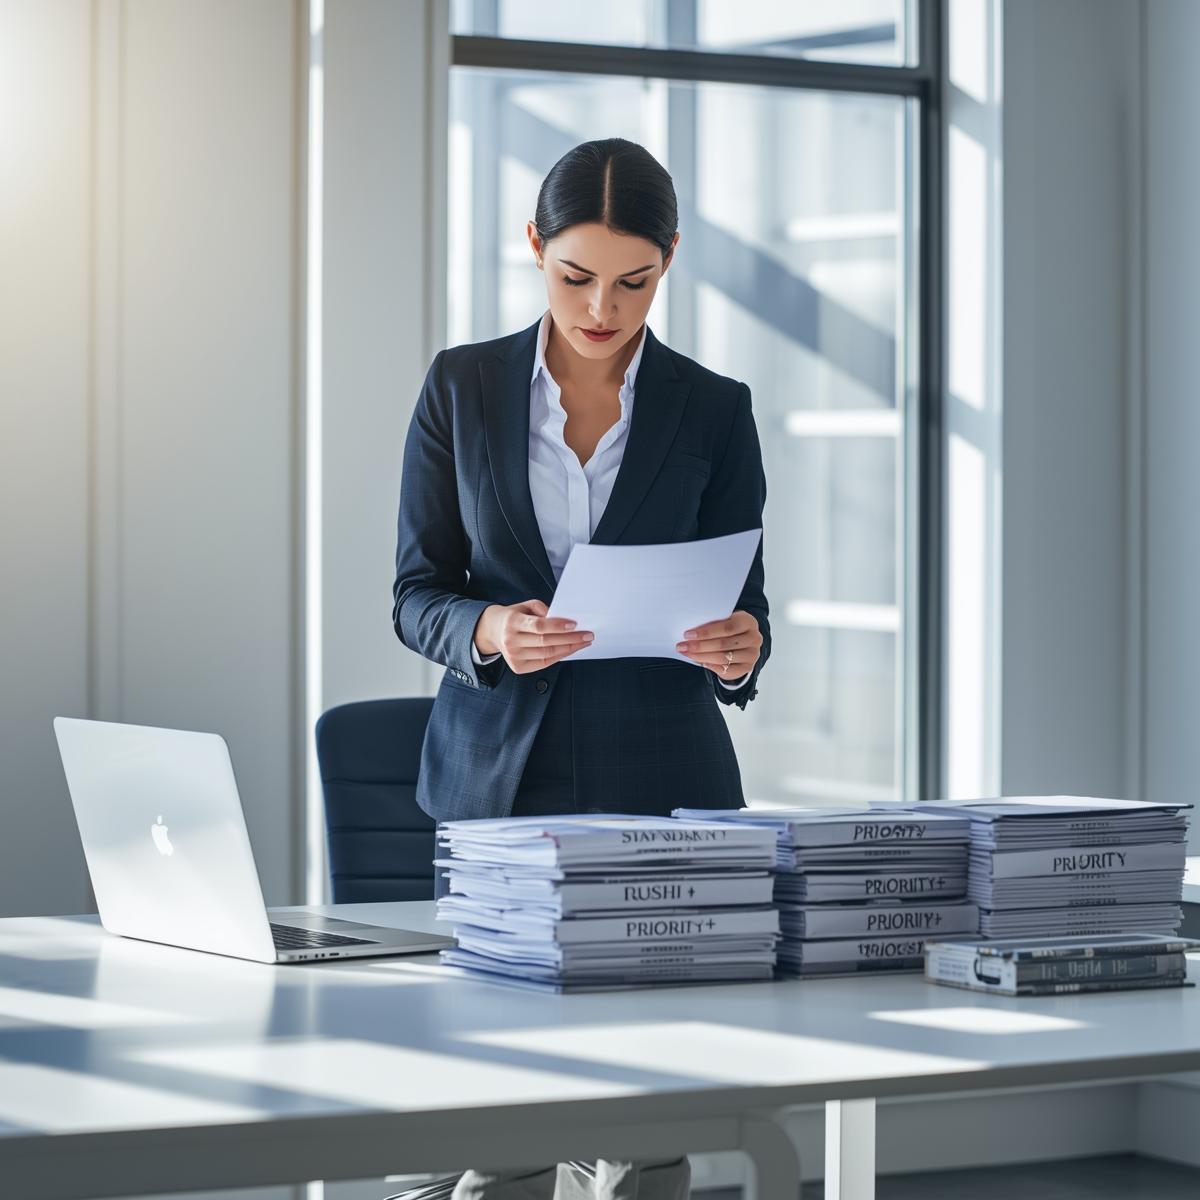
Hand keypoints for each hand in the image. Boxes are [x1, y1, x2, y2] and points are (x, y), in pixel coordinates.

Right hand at [474, 600, 592, 674]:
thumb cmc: (514, 617)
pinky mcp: (518, 667)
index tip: (575, 624)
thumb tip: (564, 621)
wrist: (493, 631)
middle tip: (588, 635)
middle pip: (546, 642)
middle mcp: (511, 640)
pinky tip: (570, 649)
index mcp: (512, 621)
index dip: (558, 626)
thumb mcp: (526, 605)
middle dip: (570, 639)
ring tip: (583, 642)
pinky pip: (544, 662)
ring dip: (569, 648)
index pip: (538, 626)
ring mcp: (513, 656)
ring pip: (547, 654)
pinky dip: (560, 656)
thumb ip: (544, 610)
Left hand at [676, 610, 761, 680]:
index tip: (688, 634)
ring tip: (686, 653)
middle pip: (723, 644)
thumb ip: (712, 623)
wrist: (743, 640)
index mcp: (748, 622)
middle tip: (682, 646)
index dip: (706, 632)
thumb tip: (690, 632)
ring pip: (722, 658)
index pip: (727, 627)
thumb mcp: (724, 620)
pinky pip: (725, 670)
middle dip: (700, 646)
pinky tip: (699, 661)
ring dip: (701, 656)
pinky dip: (710, 665)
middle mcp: (754, 638)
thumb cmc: (729, 628)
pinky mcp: (747, 668)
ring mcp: (752, 655)